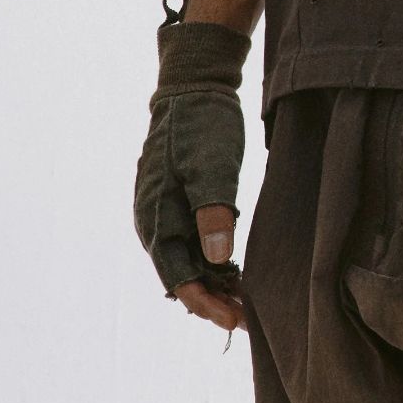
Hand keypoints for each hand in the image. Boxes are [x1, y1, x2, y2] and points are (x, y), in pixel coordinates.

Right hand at [133, 0, 251, 333]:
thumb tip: (217, 260)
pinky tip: (236, 266)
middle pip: (181, 274)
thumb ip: (213, 212)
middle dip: (212, 298)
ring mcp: (165, 209)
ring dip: (214, 280)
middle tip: (248, 315)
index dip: (205, 304)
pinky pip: (193, 240)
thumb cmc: (203, 123)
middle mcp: (154, 219)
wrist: (195, 83)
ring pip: (188, 259)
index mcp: (155, 216)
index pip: (177, 278)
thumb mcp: (212, 165)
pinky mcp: (179, 199)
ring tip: (246, 297)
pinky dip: (214, 257)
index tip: (235, 319)